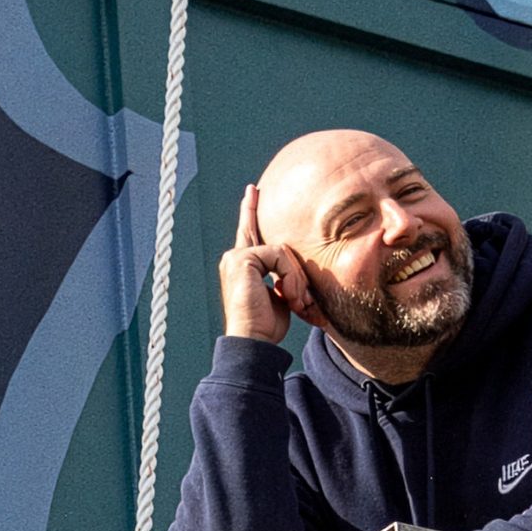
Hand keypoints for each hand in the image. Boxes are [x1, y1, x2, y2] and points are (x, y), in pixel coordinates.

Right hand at [218, 184, 325, 342]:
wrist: (253, 342)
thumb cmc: (266, 328)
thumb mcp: (279, 298)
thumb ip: (283, 279)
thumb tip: (296, 274)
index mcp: (241, 268)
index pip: (249, 236)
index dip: (250, 213)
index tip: (252, 193)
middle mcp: (234, 259)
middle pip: (254, 228)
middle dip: (253, 209)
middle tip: (252, 188)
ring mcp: (236, 258)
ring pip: (280, 250)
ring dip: (295, 276)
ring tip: (295, 300)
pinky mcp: (243, 259)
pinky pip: (279, 254)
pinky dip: (291, 276)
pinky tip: (288, 296)